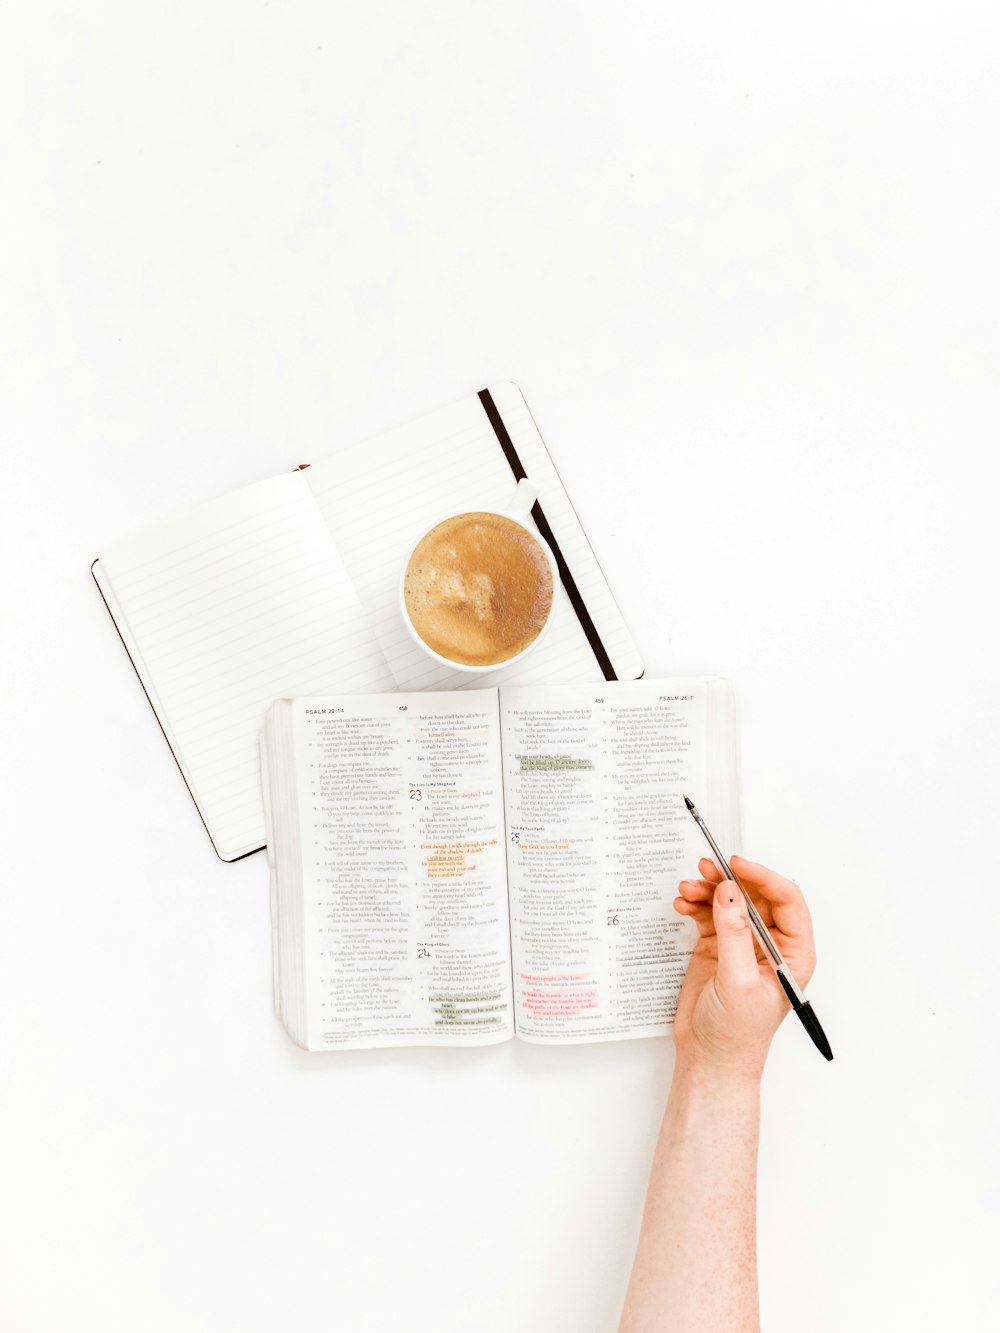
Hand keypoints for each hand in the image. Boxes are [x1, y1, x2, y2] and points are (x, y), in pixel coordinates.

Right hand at [671, 856, 817, 1080]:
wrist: (709, 1059)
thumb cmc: (737, 1034)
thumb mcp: (738, 981)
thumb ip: (733, 933)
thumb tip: (730, 892)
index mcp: (792, 953)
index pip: (787, 901)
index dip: (764, 878)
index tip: (737, 866)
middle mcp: (770, 945)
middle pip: (755, 895)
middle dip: (730, 879)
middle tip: (707, 868)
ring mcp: (742, 944)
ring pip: (729, 900)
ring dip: (708, 890)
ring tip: (687, 889)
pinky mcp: (717, 947)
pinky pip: (708, 913)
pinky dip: (695, 904)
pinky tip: (683, 904)